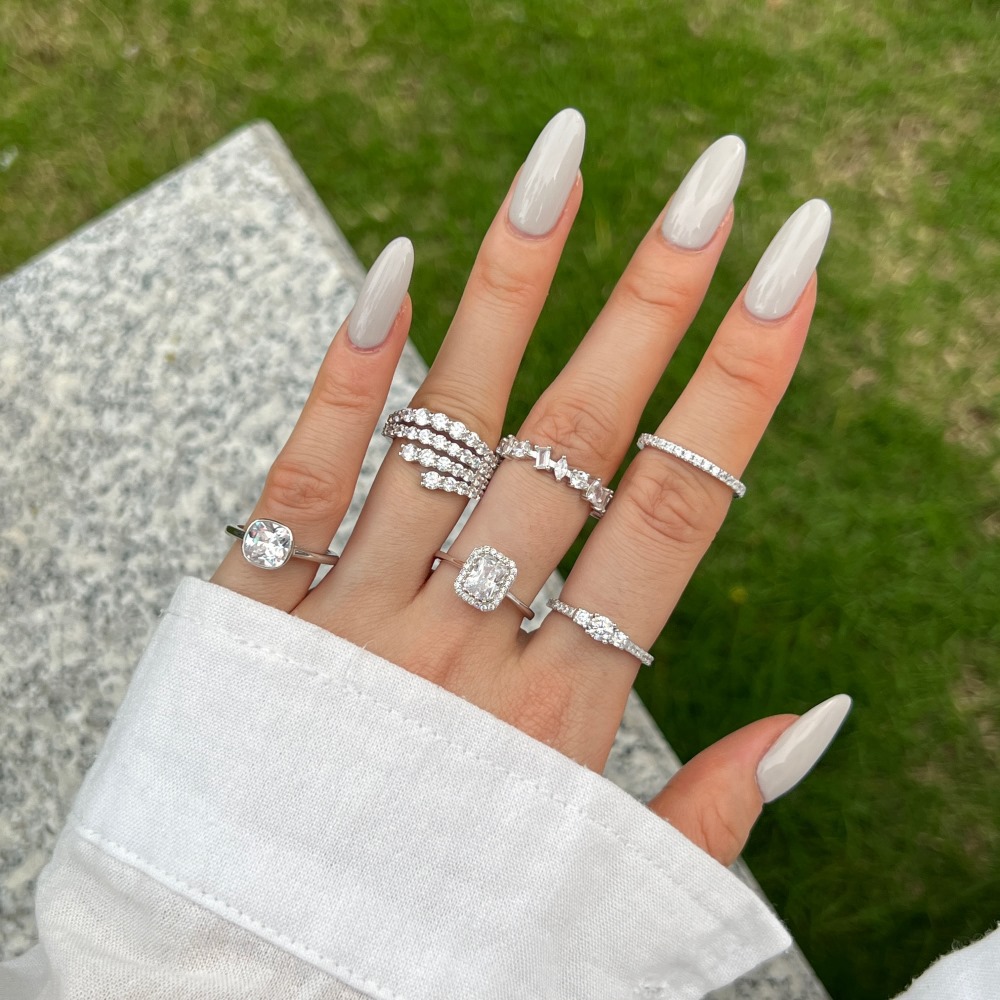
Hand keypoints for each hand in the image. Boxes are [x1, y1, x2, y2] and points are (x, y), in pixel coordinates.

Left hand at [212, 109, 848, 866]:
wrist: (255, 987)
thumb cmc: (445, 938)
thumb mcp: (597, 890)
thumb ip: (716, 808)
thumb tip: (828, 714)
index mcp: (561, 713)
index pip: (676, 513)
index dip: (742, 381)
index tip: (791, 268)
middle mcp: (462, 645)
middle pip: (576, 443)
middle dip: (656, 301)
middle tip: (714, 181)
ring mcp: (350, 619)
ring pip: (447, 427)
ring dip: (511, 289)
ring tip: (562, 164)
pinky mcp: (253, 615)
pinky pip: (304, 472)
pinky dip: (349, 370)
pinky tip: (394, 271)